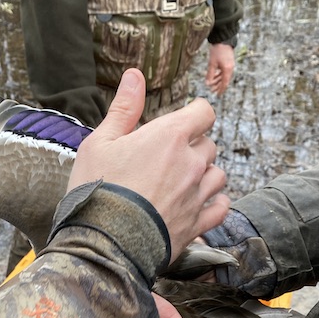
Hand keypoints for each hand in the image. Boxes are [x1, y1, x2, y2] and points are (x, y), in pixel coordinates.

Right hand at [68, 68, 229, 261]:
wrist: (104, 241)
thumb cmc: (98, 189)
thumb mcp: (100, 143)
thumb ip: (123, 109)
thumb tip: (135, 75)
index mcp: (170, 137)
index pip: (204, 112)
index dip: (195, 114)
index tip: (184, 121)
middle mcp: (191, 163)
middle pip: (209, 145)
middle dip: (195, 148)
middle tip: (170, 159)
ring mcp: (197, 195)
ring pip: (218, 176)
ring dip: (206, 176)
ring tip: (185, 182)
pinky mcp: (197, 224)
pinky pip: (221, 208)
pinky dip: (215, 204)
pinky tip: (200, 205)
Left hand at [205, 44, 235, 95]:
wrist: (223, 39)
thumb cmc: (217, 50)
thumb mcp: (212, 63)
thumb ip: (210, 74)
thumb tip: (207, 84)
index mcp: (227, 70)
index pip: (224, 83)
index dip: (221, 90)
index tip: (217, 95)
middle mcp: (230, 68)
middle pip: (224, 80)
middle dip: (218, 86)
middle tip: (212, 91)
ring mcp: (230, 65)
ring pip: (224, 76)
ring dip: (218, 80)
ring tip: (212, 84)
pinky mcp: (228, 62)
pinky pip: (224, 71)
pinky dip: (219, 74)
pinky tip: (214, 76)